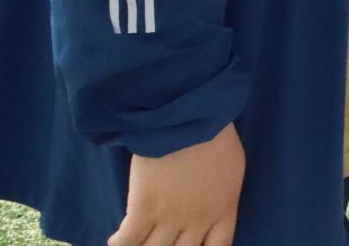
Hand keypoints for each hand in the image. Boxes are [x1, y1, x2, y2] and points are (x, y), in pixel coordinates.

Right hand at [110, 122, 243, 245]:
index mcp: (223, 210)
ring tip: (137, 243)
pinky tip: (116, 240)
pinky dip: (120, 244)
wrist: (191, 116)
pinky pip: (129, 240)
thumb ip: (222, 195)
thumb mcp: (232, 169)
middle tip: (159, 242)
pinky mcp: (144, 208)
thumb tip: (213, 208)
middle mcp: (197, 221)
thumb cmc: (215, 134)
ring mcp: (170, 217)